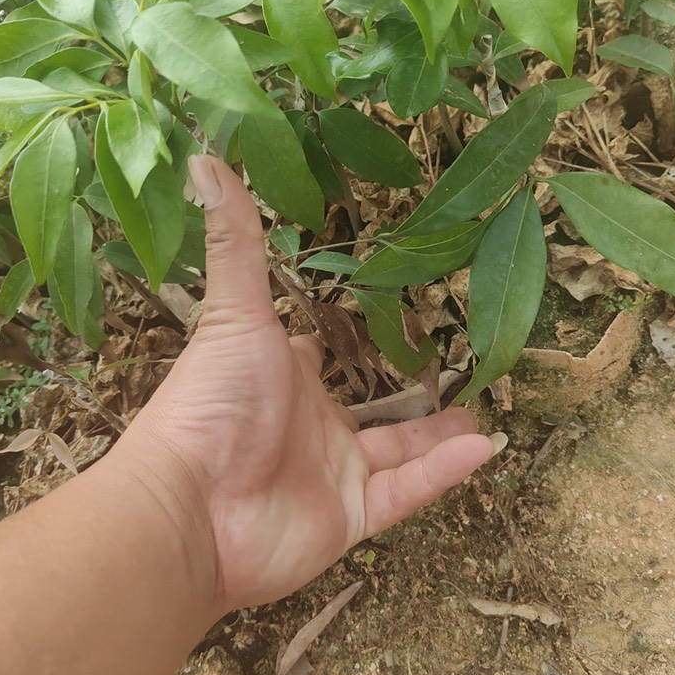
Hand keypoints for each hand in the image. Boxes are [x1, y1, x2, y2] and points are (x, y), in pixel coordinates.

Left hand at [121, 155, 497, 619]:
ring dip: (440, 436)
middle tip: (459, 376)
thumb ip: (237, 241)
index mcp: (286, 377)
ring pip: (399, 454)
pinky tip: (487, 447)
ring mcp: (331, 476)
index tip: (388, 317)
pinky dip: (444, 474)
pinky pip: (406, 494)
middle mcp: (310, 427)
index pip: (323, 357)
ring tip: (484, 415)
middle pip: (374, 410)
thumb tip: (206, 155)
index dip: (349, 340)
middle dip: (416, 400)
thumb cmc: (209, 402)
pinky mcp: (349, 519)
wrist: (188, 510)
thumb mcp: (234, 313)